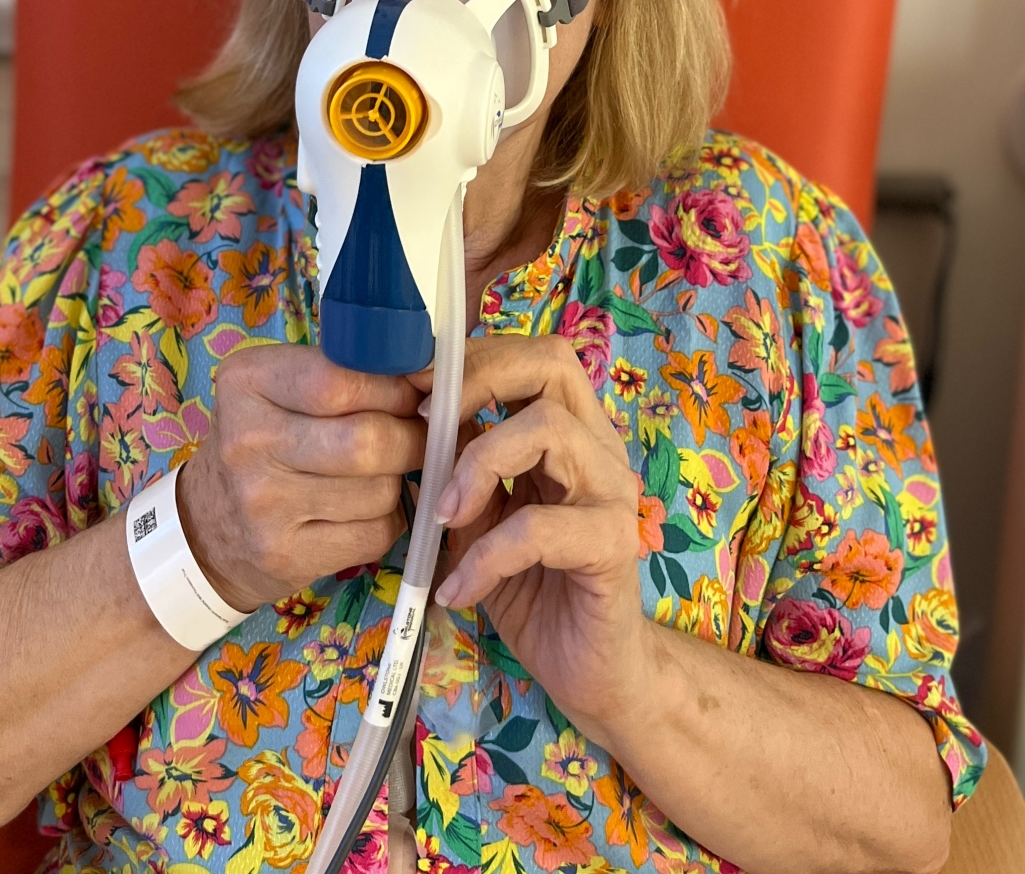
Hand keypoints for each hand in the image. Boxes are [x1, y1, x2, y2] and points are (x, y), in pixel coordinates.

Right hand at [178, 344, 426, 612]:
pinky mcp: (285, 556)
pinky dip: (386, 521)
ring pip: (381, 491)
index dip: (396, 390)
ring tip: (380, 474)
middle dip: (412, 439)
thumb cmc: (262, 441)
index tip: (415, 396)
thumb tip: (433, 372)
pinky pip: (375, 534)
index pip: (342, 381)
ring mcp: (264, 505)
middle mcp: (248, 441)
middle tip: (417, 436)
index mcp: (247, 382)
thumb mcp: (281, 388)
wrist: (205, 528)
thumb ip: (346, 371)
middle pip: (369, 441)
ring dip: (397, 482)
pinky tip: (363, 511)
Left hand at [419, 336, 648, 738]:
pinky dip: (487, 556)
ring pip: (550, 430)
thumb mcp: (477, 517)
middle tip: (424, 426)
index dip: (472, 358)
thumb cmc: (531, 587)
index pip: (532, 354)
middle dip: (478, 382)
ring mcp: (612, 493)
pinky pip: (543, 527)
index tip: (411, 387)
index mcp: (569, 430)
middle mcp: (599, 447)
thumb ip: (458, 464)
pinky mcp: (613, 546)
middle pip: (553, 364)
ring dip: (478, 466)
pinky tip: (459, 589)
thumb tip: (416, 413)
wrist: (588, 669)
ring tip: (443, 517)